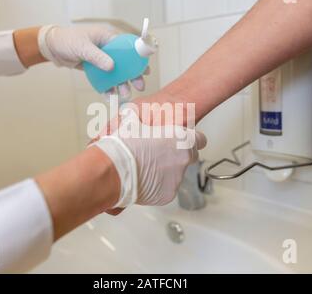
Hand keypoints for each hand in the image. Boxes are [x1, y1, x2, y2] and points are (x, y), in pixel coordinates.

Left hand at [37, 25, 145, 98]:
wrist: (53, 48)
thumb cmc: (67, 40)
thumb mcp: (82, 46)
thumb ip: (97, 56)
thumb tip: (112, 67)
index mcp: (108, 38)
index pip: (129, 47)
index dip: (138, 58)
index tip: (145, 69)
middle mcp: (108, 49)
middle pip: (126, 63)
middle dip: (133, 75)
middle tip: (139, 86)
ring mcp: (103, 60)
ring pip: (117, 73)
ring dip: (122, 84)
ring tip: (124, 94)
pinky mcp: (96, 69)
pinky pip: (105, 80)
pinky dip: (108, 88)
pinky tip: (110, 96)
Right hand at [92, 108, 206, 207]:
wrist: (112, 170)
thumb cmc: (123, 145)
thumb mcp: (133, 118)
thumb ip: (145, 119)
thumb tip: (137, 116)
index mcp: (182, 141)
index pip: (200, 140)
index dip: (190, 139)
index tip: (181, 140)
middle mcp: (183, 162)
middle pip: (187, 158)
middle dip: (175, 155)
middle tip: (155, 152)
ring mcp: (176, 180)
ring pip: (174, 174)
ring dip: (162, 170)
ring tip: (141, 165)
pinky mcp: (166, 196)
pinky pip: (163, 188)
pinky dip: (154, 185)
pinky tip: (140, 177)